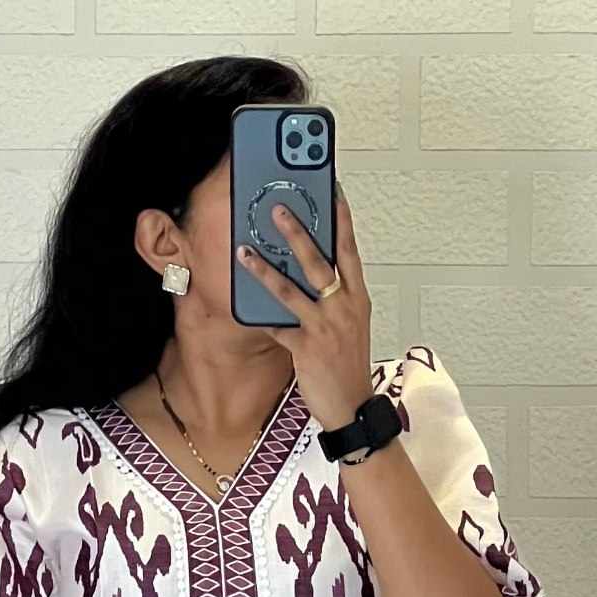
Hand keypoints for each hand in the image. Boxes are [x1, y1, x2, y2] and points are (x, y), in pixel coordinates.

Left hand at [236, 182, 375, 431]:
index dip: (341, 219)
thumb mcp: (351, 323)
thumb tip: (314, 271)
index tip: (332, 191)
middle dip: (297, 232)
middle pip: (318, 261)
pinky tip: (241, 303)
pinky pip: (277, 327)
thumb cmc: (349, 365)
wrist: (352, 405)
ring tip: (245, 250)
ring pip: (291, 290)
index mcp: (356, 297)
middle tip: (278, 209)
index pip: (349, 250)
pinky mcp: (305, 349)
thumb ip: (336, 296)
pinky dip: (260, 316)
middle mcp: (342, 307)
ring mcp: (324, 327)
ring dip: (264, 269)